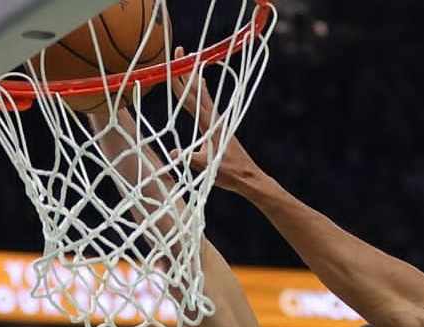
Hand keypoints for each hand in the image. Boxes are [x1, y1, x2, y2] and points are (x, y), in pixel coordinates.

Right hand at [169, 50, 265, 195]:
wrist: (249, 177)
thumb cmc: (230, 174)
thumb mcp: (208, 167)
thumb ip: (191, 159)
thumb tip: (174, 153)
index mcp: (209, 125)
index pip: (189, 99)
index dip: (180, 81)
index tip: (174, 63)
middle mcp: (214, 119)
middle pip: (197, 90)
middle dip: (187, 70)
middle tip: (181, 51)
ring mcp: (218, 121)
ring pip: (203, 94)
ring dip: (195, 78)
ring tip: (191, 62)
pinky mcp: (221, 126)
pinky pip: (208, 103)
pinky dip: (202, 92)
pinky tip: (202, 87)